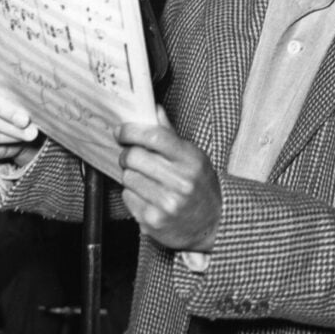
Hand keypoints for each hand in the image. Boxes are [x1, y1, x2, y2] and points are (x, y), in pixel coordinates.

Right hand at [0, 54, 42, 163]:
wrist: (19, 133)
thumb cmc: (22, 103)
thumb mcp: (23, 92)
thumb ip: (22, 88)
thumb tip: (35, 93)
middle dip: (3, 107)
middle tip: (25, 119)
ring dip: (6, 125)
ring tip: (29, 133)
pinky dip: (2, 138)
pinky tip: (18, 139)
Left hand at [116, 107, 220, 252]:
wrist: (213, 224)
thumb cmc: (200, 186)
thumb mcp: (193, 158)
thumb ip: (170, 134)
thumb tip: (154, 109)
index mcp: (191, 161)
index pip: (154, 137)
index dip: (131, 131)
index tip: (121, 131)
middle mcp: (181, 183)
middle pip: (134, 157)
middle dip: (127, 154)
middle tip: (131, 156)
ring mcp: (166, 204)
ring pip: (127, 177)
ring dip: (131, 175)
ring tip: (146, 180)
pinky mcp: (153, 221)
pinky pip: (127, 197)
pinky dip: (132, 195)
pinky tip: (148, 197)